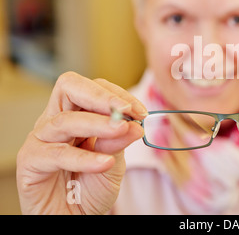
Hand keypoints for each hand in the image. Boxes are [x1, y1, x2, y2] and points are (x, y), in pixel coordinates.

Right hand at [16, 72, 146, 213]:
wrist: (75, 218)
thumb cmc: (90, 187)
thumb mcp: (113, 162)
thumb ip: (119, 141)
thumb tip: (135, 124)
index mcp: (76, 114)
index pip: (92, 88)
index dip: (116, 95)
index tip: (140, 111)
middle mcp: (55, 121)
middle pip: (69, 87)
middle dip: (101, 96)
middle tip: (126, 110)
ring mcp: (41, 139)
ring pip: (65, 120)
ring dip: (97, 124)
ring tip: (121, 131)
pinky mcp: (30, 161)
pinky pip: (57, 154)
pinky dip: (84, 158)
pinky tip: (105, 163)